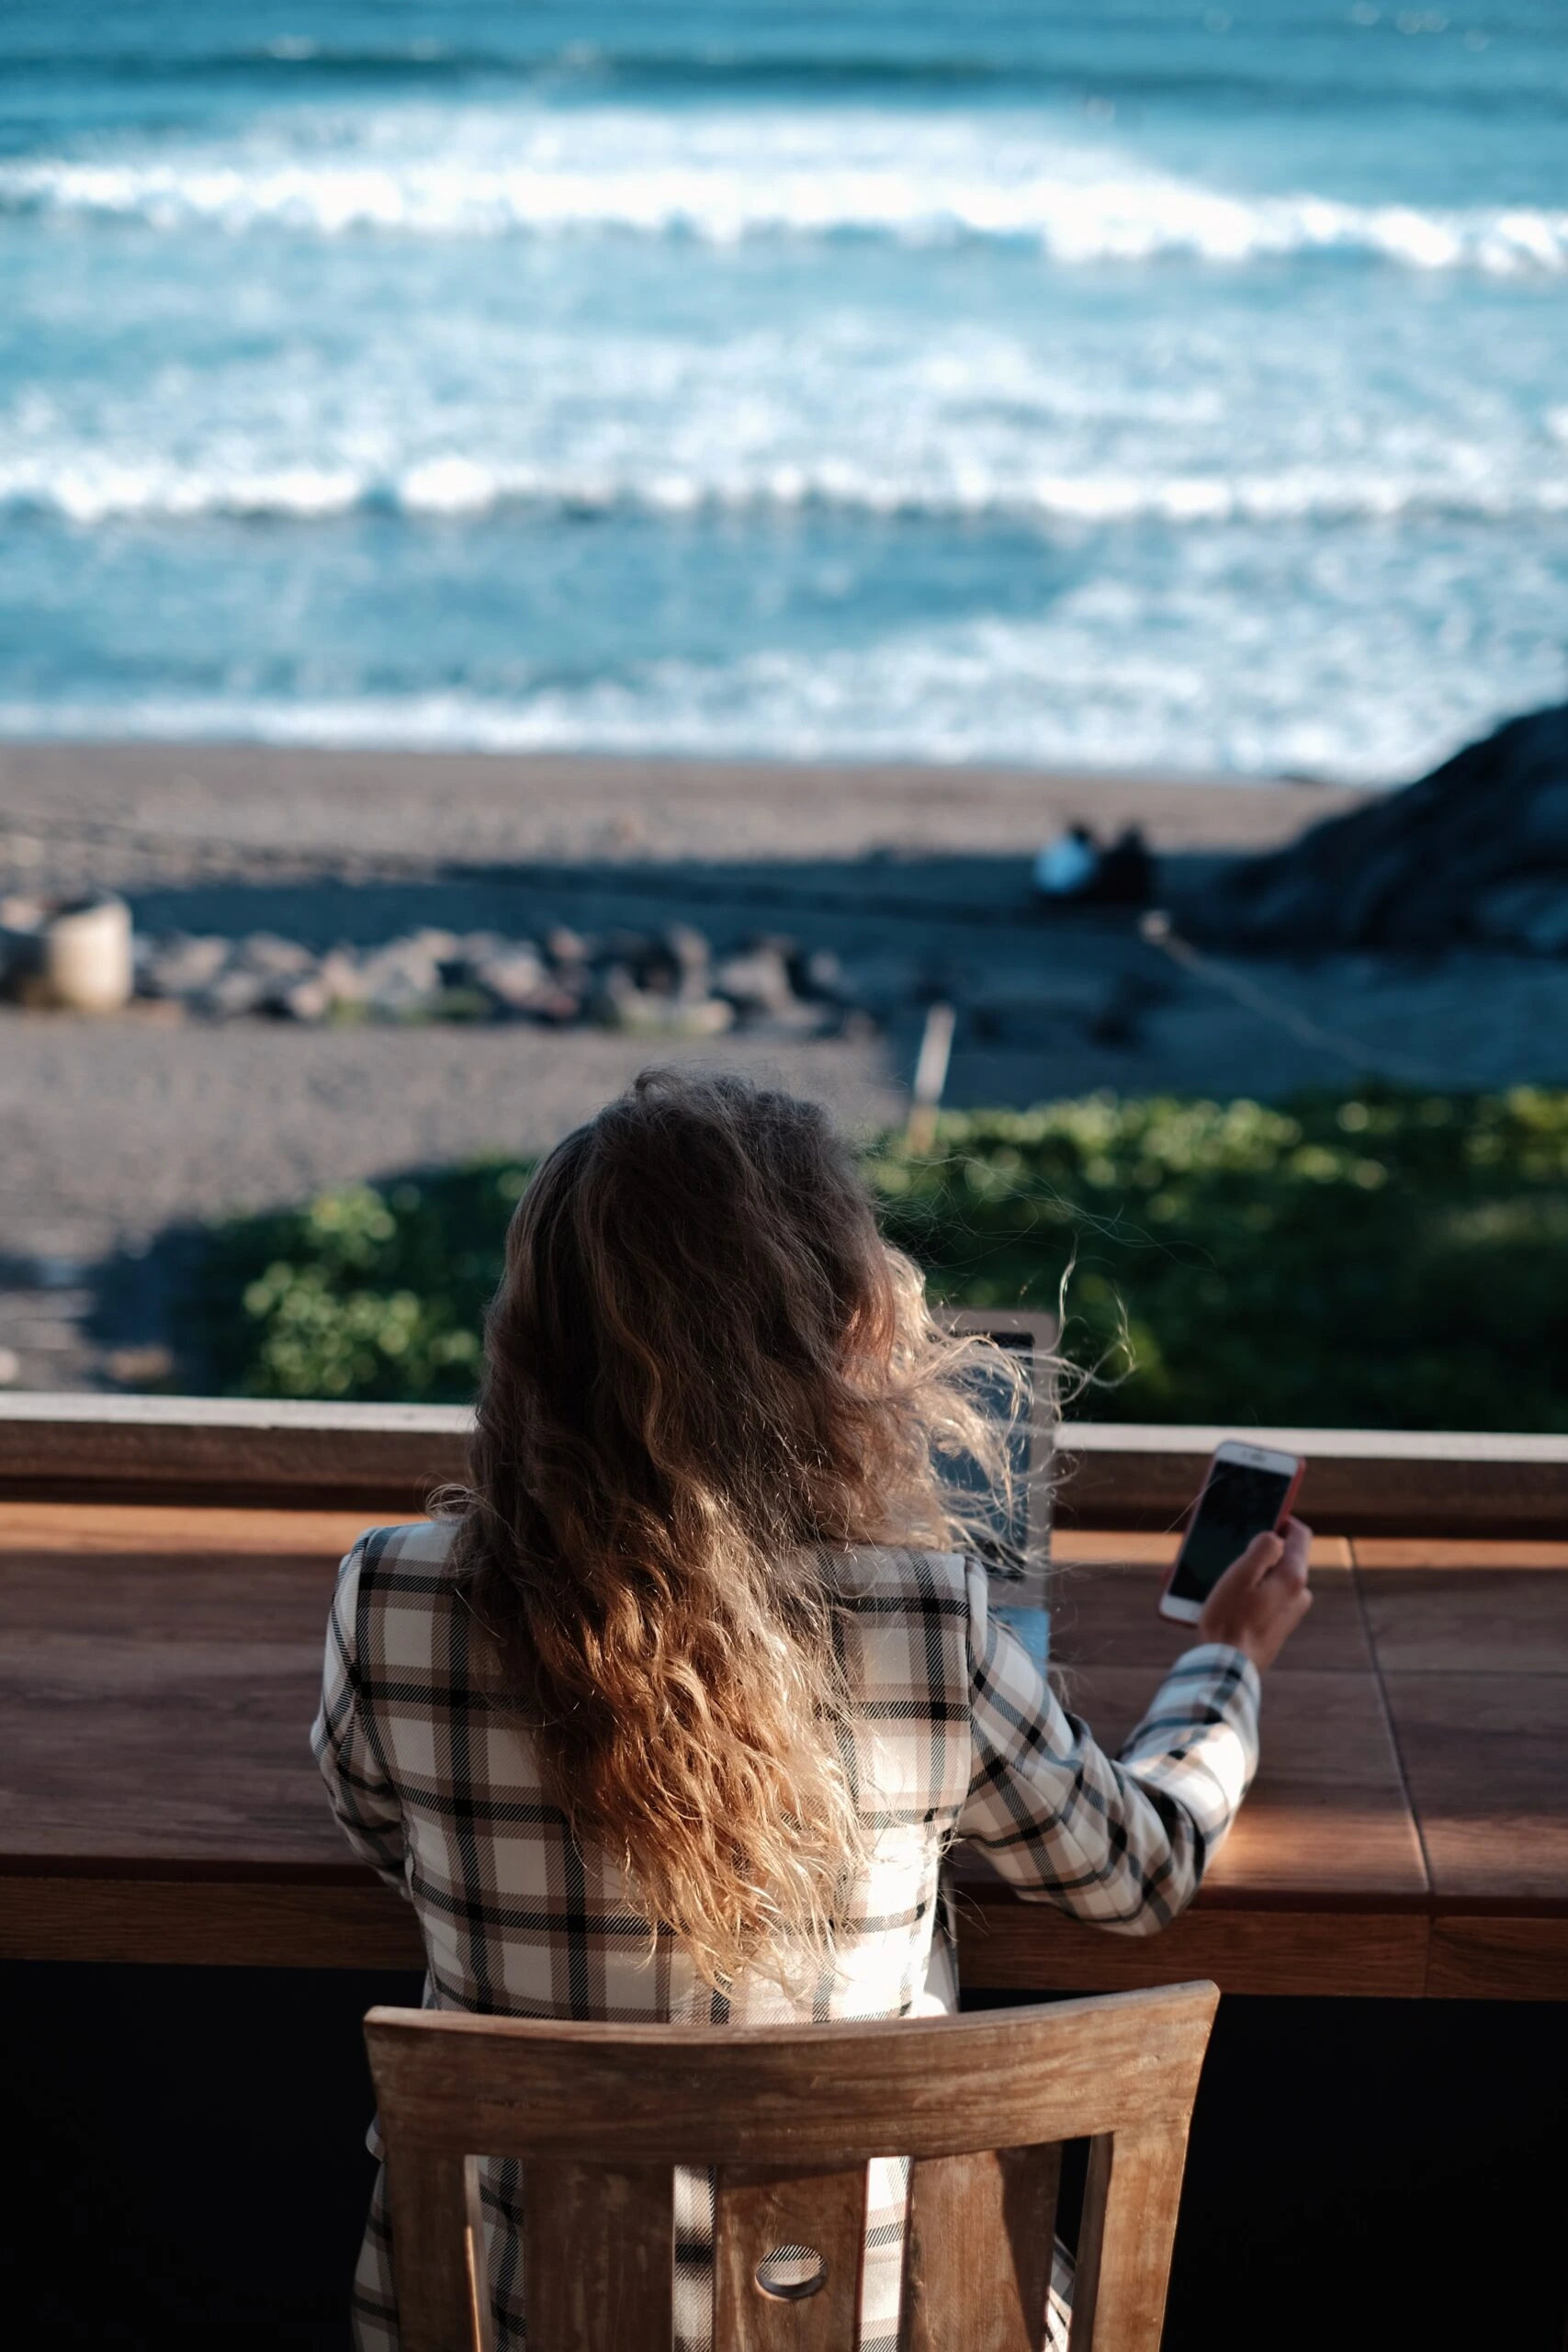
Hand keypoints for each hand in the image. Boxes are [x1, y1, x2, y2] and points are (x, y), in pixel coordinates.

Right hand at [1192, 1516, 1312, 1670]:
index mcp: (1293, 1578)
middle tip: (1227, 1550)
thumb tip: (1274, 1537)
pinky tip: (1217, 1599)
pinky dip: (1244, 1593)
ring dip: (1244, 1574)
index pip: (1300, 1534)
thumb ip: (1262, 1548)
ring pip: (1269, 1579)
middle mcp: (1299, 1595)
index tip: (1261, 1514)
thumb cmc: (1230, 1619)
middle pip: (1281, 1557)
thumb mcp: (1241, 1574)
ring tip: (1212, 1578)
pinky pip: (1263, 1599)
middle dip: (1254, 1551)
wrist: (1227, 1668)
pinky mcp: (1277, 1627)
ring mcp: (1289, 1613)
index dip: (1281, 1519)